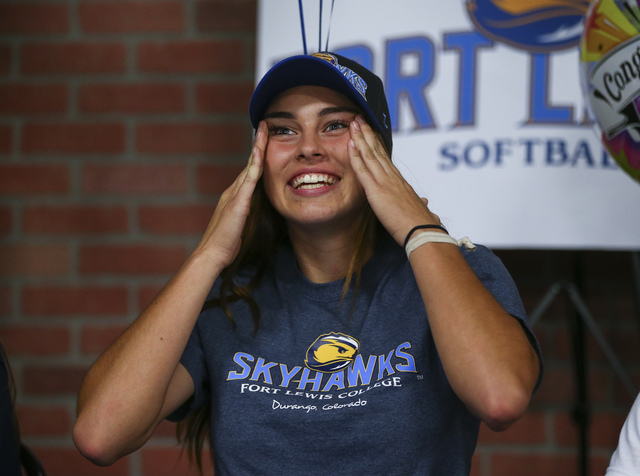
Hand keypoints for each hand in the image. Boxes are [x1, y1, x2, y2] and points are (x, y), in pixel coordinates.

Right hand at [193, 121, 266, 267]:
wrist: (211, 254)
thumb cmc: (225, 245)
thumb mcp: (240, 226)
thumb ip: (246, 216)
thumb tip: (254, 213)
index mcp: (235, 197)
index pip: (249, 172)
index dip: (257, 156)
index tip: (264, 141)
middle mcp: (233, 191)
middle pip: (249, 163)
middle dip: (258, 144)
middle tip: (265, 126)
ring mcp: (234, 195)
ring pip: (249, 166)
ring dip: (257, 148)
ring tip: (264, 130)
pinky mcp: (238, 203)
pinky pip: (249, 180)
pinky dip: (254, 164)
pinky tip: (260, 152)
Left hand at [348, 116, 440, 244]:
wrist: (422, 231)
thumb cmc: (422, 225)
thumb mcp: (421, 211)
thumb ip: (420, 204)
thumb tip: (424, 203)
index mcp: (400, 182)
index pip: (385, 159)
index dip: (377, 144)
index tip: (371, 132)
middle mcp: (393, 177)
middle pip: (377, 150)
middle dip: (367, 134)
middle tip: (359, 119)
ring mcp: (384, 181)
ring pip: (369, 154)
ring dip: (360, 138)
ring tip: (353, 123)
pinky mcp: (376, 190)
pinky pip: (363, 169)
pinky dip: (356, 155)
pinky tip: (350, 144)